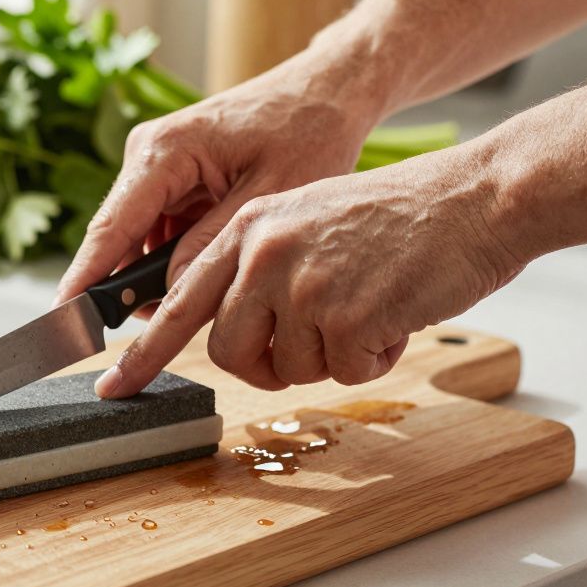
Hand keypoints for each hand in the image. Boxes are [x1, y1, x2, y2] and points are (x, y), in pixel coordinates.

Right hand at [54, 52, 382, 311]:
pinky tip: (208, 266)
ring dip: (162, 272)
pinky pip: (157, 231)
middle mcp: (147, 154)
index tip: (66, 320)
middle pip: (120, 239)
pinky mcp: (168, 177)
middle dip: (135, 286)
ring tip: (209, 289)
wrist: (325, 92)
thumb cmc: (306, 131)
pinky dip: (175, 256)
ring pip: (139, 241)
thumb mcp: (267, 197)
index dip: (85, 280)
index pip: (111, 229)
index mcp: (165, 150)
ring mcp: (154, 165)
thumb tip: (170, 293)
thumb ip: (210, 248)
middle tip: (165, 329)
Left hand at [95, 145, 526, 396]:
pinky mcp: (348, 312)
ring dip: (333, 355)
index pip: (176, 304)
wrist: (474, 197)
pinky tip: (395, 313)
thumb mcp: (305, 221)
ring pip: (290, 368)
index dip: (142, 355)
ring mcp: (303, 282)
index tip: (112, 389)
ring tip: (369, 305)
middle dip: (268, 365)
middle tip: (316, 342)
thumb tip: (230, 331)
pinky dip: (374, 357)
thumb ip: (257, 269)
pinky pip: (345, 371)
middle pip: (229, 353)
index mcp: (246, 229)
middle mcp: (263, 253)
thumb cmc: (396, 218)